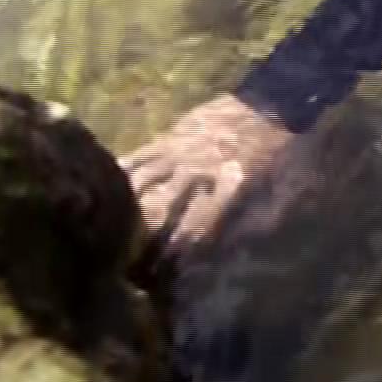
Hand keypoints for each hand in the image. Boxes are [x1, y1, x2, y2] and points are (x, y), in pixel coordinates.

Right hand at [121, 94, 304, 259]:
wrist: (269, 105)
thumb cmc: (275, 154)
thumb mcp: (276, 190)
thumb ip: (251, 220)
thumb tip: (226, 250)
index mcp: (226, 189)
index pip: (194, 229)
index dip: (176, 255)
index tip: (164, 276)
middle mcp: (196, 174)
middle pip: (159, 213)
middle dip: (142, 241)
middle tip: (129, 265)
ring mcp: (177, 154)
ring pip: (140, 187)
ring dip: (124, 213)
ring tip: (111, 236)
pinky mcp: (167, 138)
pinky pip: (137, 158)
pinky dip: (120, 176)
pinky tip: (105, 192)